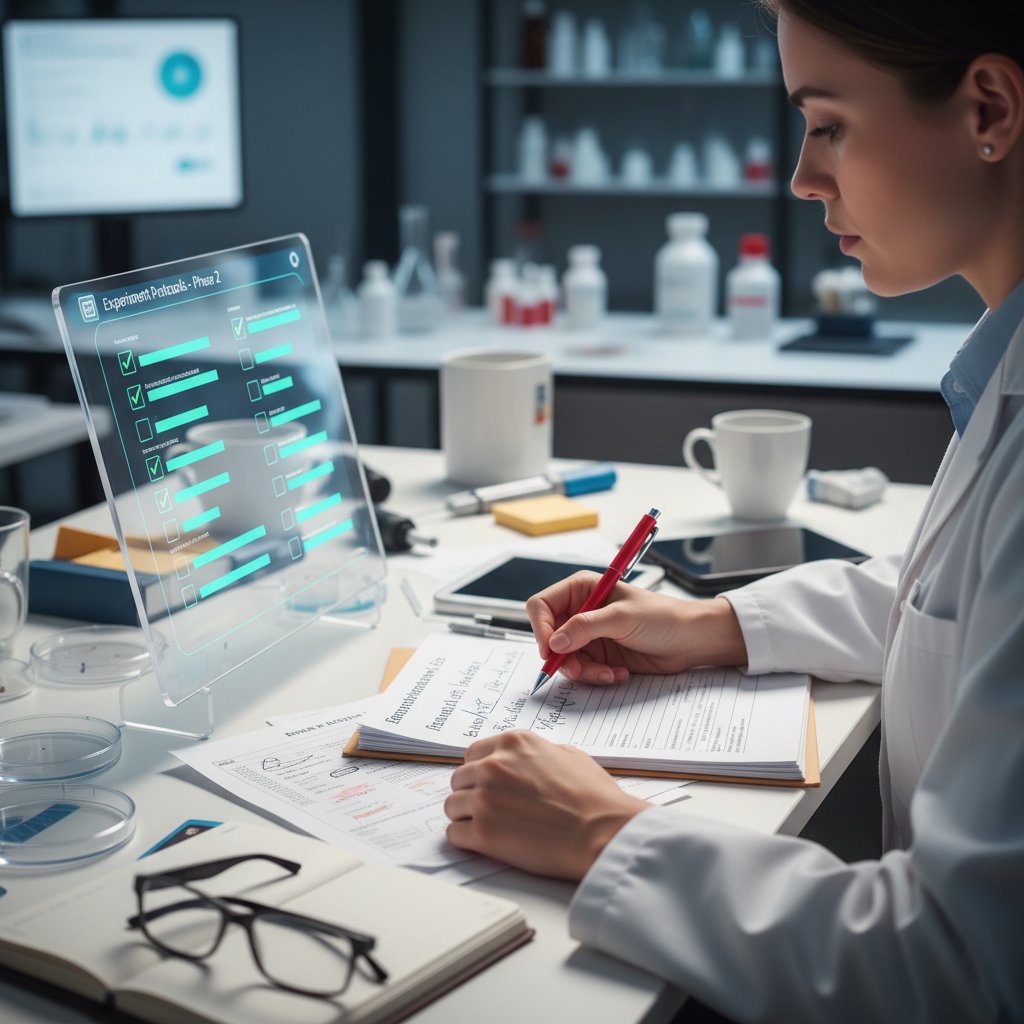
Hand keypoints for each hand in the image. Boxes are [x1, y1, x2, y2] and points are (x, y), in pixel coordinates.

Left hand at [445, 731, 647, 879]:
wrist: (603, 832)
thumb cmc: (594, 797)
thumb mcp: (568, 754)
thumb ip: (537, 753)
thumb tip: (523, 762)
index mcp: (514, 743)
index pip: (473, 754)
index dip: (479, 772)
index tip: (486, 785)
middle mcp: (494, 765)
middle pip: (459, 779)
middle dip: (471, 794)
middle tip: (491, 811)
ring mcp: (485, 798)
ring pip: (452, 806)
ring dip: (467, 817)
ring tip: (491, 828)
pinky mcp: (483, 832)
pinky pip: (454, 834)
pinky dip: (467, 840)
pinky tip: (486, 843)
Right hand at [525, 572, 747, 684]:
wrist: (690, 640)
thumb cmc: (662, 617)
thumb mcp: (622, 618)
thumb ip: (586, 627)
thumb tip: (555, 641)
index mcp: (582, 589)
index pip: (542, 605)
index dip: (541, 627)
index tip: (550, 648)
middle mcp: (581, 611)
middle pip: (549, 636)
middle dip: (563, 657)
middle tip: (578, 670)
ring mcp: (589, 635)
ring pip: (565, 659)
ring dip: (584, 671)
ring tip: (609, 672)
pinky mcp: (599, 655)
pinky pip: (583, 671)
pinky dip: (597, 676)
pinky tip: (618, 673)